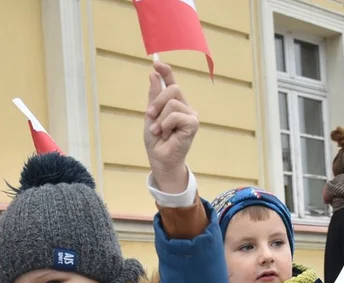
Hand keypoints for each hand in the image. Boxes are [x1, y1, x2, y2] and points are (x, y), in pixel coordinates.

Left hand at [144, 61, 197, 193]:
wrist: (160, 159)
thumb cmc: (156, 141)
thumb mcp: (151, 115)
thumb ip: (154, 96)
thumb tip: (153, 74)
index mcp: (174, 104)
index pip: (172, 83)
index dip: (166, 71)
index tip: (156, 62)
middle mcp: (185, 106)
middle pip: (173, 89)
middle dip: (158, 102)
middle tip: (150, 116)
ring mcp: (191, 115)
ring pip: (173, 103)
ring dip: (161, 118)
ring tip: (160, 131)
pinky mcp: (193, 123)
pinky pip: (176, 115)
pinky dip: (167, 125)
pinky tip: (167, 135)